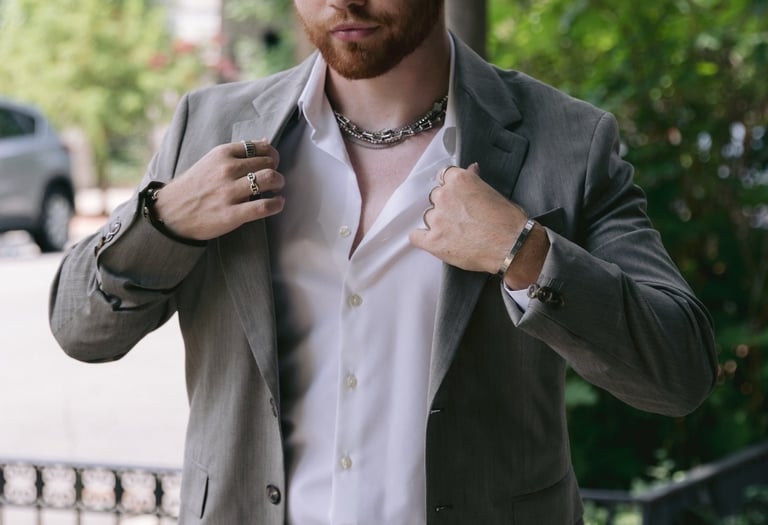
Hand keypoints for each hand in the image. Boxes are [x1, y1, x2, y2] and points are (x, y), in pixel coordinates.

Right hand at [153, 140, 284, 240]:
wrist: (170, 213)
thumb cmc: (194, 186)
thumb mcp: (211, 161)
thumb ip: (237, 152)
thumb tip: (264, 141)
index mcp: (222, 154)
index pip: (260, 147)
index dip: (272, 155)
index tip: (272, 162)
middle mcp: (227, 170)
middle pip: (269, 163)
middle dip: (277, 170)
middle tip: (275, 178)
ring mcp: (229, 192)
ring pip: (270, 179)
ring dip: (279, 183)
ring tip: (276, 189)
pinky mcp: (232, 214)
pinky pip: (264, 206)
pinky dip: (277, 204)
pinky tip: (277, 203)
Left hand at [409, 163, 548, 288]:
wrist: (512, 245)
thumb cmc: (508, 221)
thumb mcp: (494, 192)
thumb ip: (475, 181)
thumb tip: (471, 170)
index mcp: (459, 180)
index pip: (444, 176)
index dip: (450, 187)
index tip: (455, 195)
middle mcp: (444, 196)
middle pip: (435, 197)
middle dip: (446, 206)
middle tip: (460, 217)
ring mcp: (437, 218)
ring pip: (428, 216)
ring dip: (438, 222)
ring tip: (455, 233)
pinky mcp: (433, 241)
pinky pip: (415, 237)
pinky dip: (422, 238)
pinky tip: (432, 240)